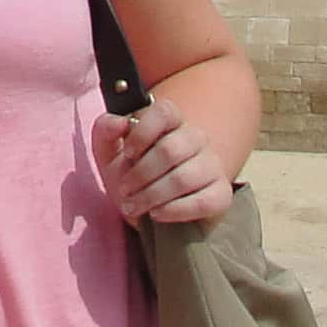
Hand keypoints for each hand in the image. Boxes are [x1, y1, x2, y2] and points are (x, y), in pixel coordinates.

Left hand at [98, 97, 234, 226]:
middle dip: (141, 174)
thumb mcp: (109, 153)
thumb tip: (120, 122)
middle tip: (124, 191)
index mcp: (171, 120)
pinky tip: (157, 214)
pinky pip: (203, 201)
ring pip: (184, 178)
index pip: (164, 112)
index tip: (127, 153)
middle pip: (171, 150)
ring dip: (152, 195)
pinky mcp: (221, 194)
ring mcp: (212, 165)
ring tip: (135, 206)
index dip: (143, 132)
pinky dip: (175, 210)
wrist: (152, 212)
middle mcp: (196, 138)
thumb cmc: (132, 175)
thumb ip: (105, 131)